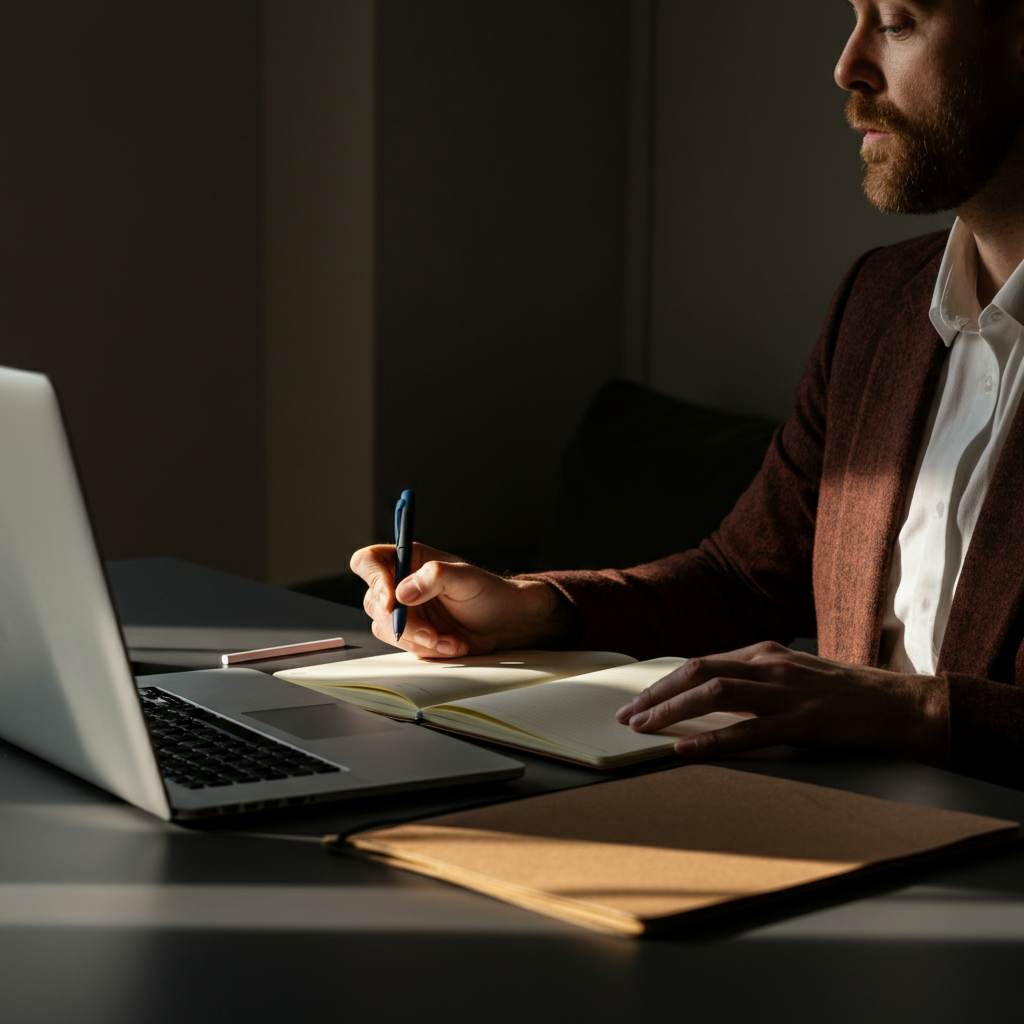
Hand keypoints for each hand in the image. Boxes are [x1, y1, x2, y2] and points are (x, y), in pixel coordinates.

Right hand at [350, 542, 575, 658]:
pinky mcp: (411, 636)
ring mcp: (404, 612)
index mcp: (408, 559)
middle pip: (373, 602)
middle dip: (402, 622)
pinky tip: (452, 645)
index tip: (391, 600)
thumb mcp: (466, 577)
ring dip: (419, 639)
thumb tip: (402, 592)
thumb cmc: (488, 592)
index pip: (369, 562)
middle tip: (429, 632)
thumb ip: (435, 577)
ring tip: (450, 639)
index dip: (373, 579)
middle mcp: (400, 585)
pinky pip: (406, 647)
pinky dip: (429, 650)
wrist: (504, 623)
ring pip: (386, 629)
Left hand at [615, 641, 948, 764]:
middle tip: (626, 716)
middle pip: (697, 672)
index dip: (664, 682)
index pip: (700, 662)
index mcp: (765, 652)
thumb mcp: (792, 676)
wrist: (900, 706)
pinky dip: (712, 739)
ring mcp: (786, 692)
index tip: (637, 700)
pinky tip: (685, 748)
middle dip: (656, 694)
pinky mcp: (803, 722)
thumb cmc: (844, 694)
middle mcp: (770, 665)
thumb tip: (710, 695)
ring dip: (672, 711)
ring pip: (714, 694)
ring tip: (643, 729)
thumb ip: (755, 681)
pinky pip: (748, 731)